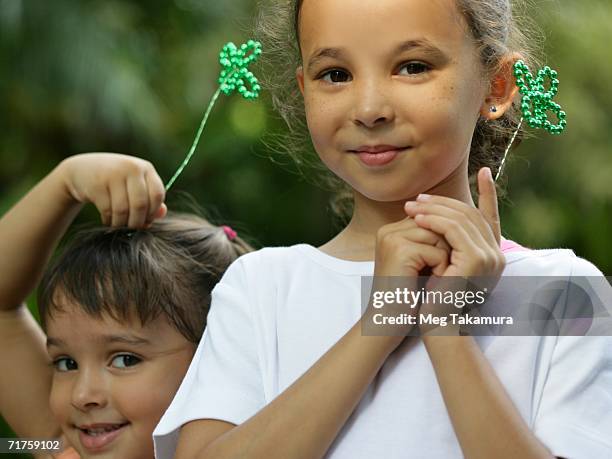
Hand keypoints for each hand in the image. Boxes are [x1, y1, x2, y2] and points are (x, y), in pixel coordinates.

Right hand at [59, 153, 166, 228]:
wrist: (81, 170)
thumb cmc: (115, 181)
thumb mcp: (134, 185)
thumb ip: (151, 198)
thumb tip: (162, 213)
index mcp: (145, 168)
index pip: (158, 194)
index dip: (153, 212)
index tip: (146, 220)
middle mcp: (131, 168)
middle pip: (141, 204)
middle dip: (137, 222)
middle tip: (132, 228)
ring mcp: (113, 174)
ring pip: (123, 210)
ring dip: (121, 223)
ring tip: (118, 224)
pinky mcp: (97, 184)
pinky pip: (107, 210)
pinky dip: (109, 220)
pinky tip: (107, 219)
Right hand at [365, 216, 451, 337]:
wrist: (388, 322)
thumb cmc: (409, 297)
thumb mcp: (421, 263)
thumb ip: (431, 242)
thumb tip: (462, 226)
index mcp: (392, 230)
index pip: (432, 218)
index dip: (446, 240)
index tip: (447, 263)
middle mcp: (389, 230)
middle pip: (437, 224)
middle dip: (447, 249)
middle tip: (442, 272)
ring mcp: (392, 238)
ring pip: (439, 236)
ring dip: (446, 260)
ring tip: (436, 278)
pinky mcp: (399, 250)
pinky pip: (437, 252)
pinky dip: (441, 270)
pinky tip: (432, 285)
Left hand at [403, 168, 504, 334]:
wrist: (436, 322)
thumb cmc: (434, 297)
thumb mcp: (442, 263)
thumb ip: (447, 242)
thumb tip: (431, 214)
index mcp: (492, 254)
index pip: (491, 217)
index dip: (489, 193)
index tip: (484, 171)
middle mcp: (497, 255)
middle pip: (471, 214)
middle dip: (443, 202)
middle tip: (418, 197)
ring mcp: (490, 257)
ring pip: (461, 219)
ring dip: (433, 210)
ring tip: (411, 206)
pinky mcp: (477, 260)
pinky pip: (454, 230)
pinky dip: (434, 221)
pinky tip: (417, 217)